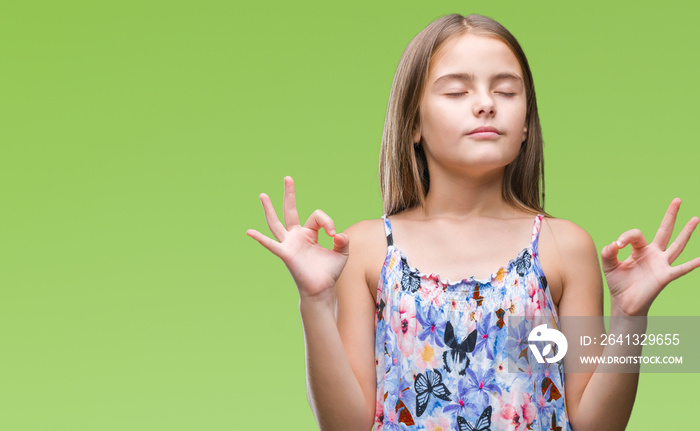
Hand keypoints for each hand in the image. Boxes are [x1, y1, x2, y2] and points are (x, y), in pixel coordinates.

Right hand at [246, 176, 349, 300]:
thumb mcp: (341, 253)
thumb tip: (337, 235)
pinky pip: (271, 244)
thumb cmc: (329, 272)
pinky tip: (249, 232)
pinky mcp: (286, 254)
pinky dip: (260, 238)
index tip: (335, 235)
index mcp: (309, 233)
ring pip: (277, 223)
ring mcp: (289, 244)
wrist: (321, 289)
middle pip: (290, 210)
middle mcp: (297, 236)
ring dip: (270, 209)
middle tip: (288, 178)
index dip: (328, 222)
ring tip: (263, 195)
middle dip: (289, 194)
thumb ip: (343, 241)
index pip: (316, 216)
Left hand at [601, 198, 699, 315]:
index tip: (616, 246)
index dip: (625, 237)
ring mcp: (661, 264)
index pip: (636, 234)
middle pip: (664, 231)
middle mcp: (653, 254)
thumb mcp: (609, 265)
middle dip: (670, 215)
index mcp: (640, 250)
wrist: (624, 303)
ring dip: (686, 232)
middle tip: (677, 200)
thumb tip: (613, 244)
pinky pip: (681, 269)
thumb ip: (608, 253)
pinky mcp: (665, 276)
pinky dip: (692, 264)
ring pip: (677, 245)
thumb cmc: (618, 284)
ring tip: (695, 218)